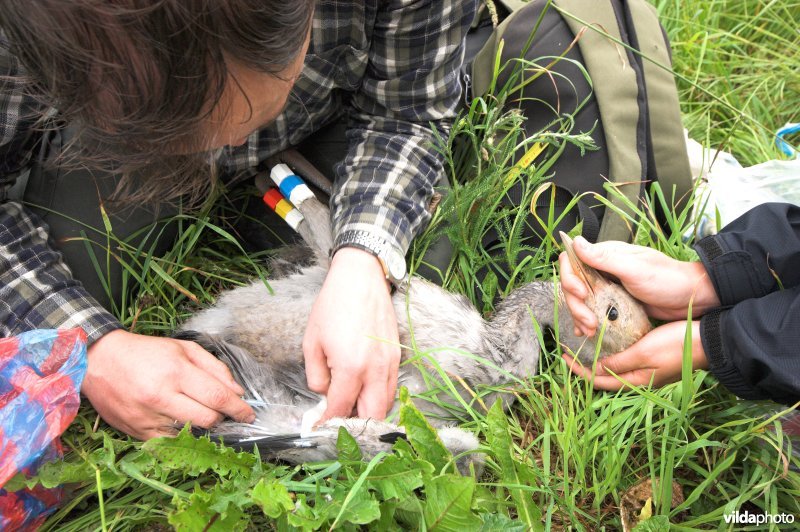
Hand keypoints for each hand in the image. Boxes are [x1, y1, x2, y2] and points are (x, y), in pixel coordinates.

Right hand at [82, 330, 254, 438]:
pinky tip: (181, 421)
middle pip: (207, 419)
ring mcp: (147, 417)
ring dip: (203, 426)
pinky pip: (170, 441)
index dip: (239, 409)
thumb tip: (237, 391)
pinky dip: (182, 435)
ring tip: (201, 412)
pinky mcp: (137, 432)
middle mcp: (161, 396)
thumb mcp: (183, 348)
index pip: (218, 397)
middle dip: (222, 417)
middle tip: (222, 410)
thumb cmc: (146, 352)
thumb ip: (215, 368)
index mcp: (176, 371)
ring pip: (191, 433)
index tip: (249, 413)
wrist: (99, 361)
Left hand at [303, 247, 400, 419]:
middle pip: (372, 416)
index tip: (320, 428)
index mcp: (351, 368)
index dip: (328, 423)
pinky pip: (392, 386)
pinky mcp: (397, 355)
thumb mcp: (312, 342)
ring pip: (387, 404)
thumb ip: (316, 376)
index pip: (341, 410)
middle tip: (339, 423)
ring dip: (370, 412)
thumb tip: (324, 394)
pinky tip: (364, 389)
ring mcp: (390, 363)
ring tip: (351, 407)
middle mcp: (375, 370)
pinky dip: (379, 395)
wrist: (360, 278)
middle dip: (355, 425)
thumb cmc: (333, 305)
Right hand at [559, 236, 719, 336]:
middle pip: (573, 285)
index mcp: (606, 256)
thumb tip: (576, 242)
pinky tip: (587, 332)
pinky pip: (593, 311)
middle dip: (575, 305)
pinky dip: (586, 322)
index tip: (580, 294)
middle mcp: (603, 269)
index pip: (572, 262)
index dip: (569, 278)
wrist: (692, 298)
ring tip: (590, 331)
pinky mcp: (614, 303)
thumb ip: (604, 258)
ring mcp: (608, 287)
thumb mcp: (635, 269)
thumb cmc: (668, 280)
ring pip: (581, 301)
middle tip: (588, 322)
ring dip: (580, 316)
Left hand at [562, 320, 708, 389]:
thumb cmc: (678, 345)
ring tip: (586, 344)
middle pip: (606, 377)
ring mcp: (649, 371)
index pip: (599, 381)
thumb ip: (620, 362)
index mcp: (637, 381)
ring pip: (616, 368)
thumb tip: (596, 371)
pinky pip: (628, 359)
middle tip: (571, 351)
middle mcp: (641, 379)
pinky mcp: (655, 360)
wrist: (711, 340)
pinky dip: (614, 351)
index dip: (579, 371)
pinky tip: (611, 339)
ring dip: (600, 358)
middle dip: (586, 366)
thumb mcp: (644, 352)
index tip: (563, 356)